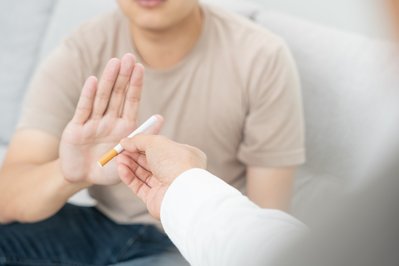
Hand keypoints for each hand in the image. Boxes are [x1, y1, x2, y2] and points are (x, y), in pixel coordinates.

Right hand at [59, 54, 162, 185]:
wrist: (83, 178)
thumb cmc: (108, 169)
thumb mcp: (130, 156)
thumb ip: (144, 137)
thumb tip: (160, 118)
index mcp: (124, 127)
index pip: (131, 101)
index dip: (136, 85)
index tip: (141, 67)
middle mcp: (109, 120)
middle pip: (117, 94)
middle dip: (123, 76)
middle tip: (129, 56)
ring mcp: (92, 123)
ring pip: (102, 98)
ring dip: (108, 80)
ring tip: (115, 62)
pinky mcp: (76, 128)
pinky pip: (83, 110)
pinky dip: (88, 95)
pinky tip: (93, 80)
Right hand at [116, 134, 206, 219]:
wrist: (182, 192)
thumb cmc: (175, 163)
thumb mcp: (156, 142)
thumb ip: (139, 140)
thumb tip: (126, 141)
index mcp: (183, 156)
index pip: (161, 148)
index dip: (144, 145)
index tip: (129, 142)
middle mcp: (176, 171)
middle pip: (151, 162)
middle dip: (134, 155)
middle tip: (120, 150)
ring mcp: (166, 186)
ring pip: (144, 175)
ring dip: (130, 165)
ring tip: (118, 159)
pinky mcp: (156, 199)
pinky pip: (140, 187)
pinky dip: (129, 178)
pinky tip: (121, 169)